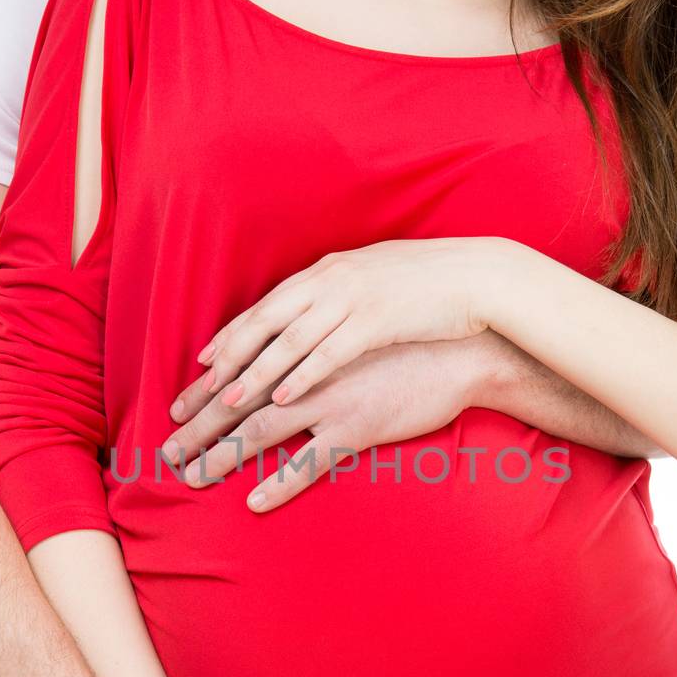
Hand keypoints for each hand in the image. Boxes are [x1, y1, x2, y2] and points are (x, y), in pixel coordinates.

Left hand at [162, 336, 502, 510]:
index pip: (242, 365)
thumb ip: (325, 338)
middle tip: (165, 451)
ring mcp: (329, 399)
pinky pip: (310, 462)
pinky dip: (279, 483)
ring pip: (260, 431)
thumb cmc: (414, 339)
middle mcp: (307, 369)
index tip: (175, 407)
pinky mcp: (357, 427)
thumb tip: (302, 352)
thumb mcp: (361, 328)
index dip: (206, 389)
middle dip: (197, 426)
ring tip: (191, 476)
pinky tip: (254, 501)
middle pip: (237, 400)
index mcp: (306, 342)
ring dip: (221, 454)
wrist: (463, 350)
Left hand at [197, 237, 525, 410]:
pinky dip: (302, 376)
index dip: (231, 336)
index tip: (202, 364)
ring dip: (255, 373)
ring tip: (227, 402)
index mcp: (326, 273)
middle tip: (199, 394)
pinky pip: (329, 354)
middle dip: (227, 361)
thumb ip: (338, 296)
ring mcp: (350, 302)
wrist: (477, 278)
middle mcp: (329, 284)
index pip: (265, 307)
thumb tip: (313, 313)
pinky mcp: (375, 324)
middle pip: (263, 325)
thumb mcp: (372, 280)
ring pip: (289, 342)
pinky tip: (282, 399)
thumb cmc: (428, 285)